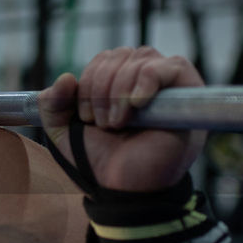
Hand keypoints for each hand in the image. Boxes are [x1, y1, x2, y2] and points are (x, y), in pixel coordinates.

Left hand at [37, 47, 206, 192]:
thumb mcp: (64, 131)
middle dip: (101, 88)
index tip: (86, 117)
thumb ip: (53, 104)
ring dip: (120, 91)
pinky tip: (137, 104)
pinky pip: (168, 67)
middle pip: (120, 55)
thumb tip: (65, 77)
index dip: (89, 81)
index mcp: (119, 82)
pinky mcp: (189, 91)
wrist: (124, 187)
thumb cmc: (100, 160)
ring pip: (140, 59)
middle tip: (103, 124)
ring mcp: (169, 84)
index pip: (105, 58)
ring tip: (118, 124)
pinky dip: (146, 81)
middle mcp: (145, 79)